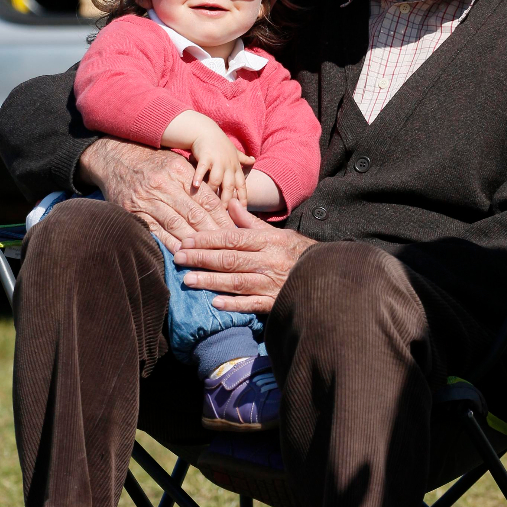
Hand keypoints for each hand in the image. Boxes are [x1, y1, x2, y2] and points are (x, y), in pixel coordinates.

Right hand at [78, 137, 236, 251]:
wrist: (115, 158)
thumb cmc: (154, 162)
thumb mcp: (177, 162)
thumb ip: (199, 180)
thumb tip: (226, 201)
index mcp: (179, 171)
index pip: (208, 199)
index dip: (223, 218)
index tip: (236, 232)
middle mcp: (164, 185)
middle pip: (194, 214)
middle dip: (213, 233)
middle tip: (228, 249)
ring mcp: (147, 199)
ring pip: (176, 224)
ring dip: (194, 242)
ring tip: (209, 255)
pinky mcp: (133, 212)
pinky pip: (156, 231)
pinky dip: (170, 244)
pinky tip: (183, 254)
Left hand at [173, 199, 315, 312]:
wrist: (327, 277)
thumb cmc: (297, 253)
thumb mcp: (277, 233)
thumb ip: (250, 222)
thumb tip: (229, 203)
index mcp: (268, 241)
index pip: (232, 238)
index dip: (208, 240)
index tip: (187, 241)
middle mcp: (269, 261)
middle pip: (230, 259)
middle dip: (202, 258)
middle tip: (178, 258)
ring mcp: (272, 283)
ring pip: (237, 281)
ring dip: (211, 281)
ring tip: (188, 280)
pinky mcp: (276, 303)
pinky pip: (252, 304)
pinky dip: (234, 304)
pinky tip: (215, 303)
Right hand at [191, 121, 254, 206]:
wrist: (204, 130)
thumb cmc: (219, 143)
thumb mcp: (233, 151)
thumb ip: (242, 159)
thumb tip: (254, 160)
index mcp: (235, 167)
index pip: (242, 185)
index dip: (243, 198)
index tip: (244, 211)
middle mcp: (228, 165)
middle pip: (230, 186)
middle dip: (228, 200)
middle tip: (225, 214)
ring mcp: (217, 161)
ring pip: (217, 179)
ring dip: (214, 192)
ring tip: (210, 205)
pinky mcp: (205, 156)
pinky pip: (202, 168)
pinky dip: (199, 177)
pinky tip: (195, 186)